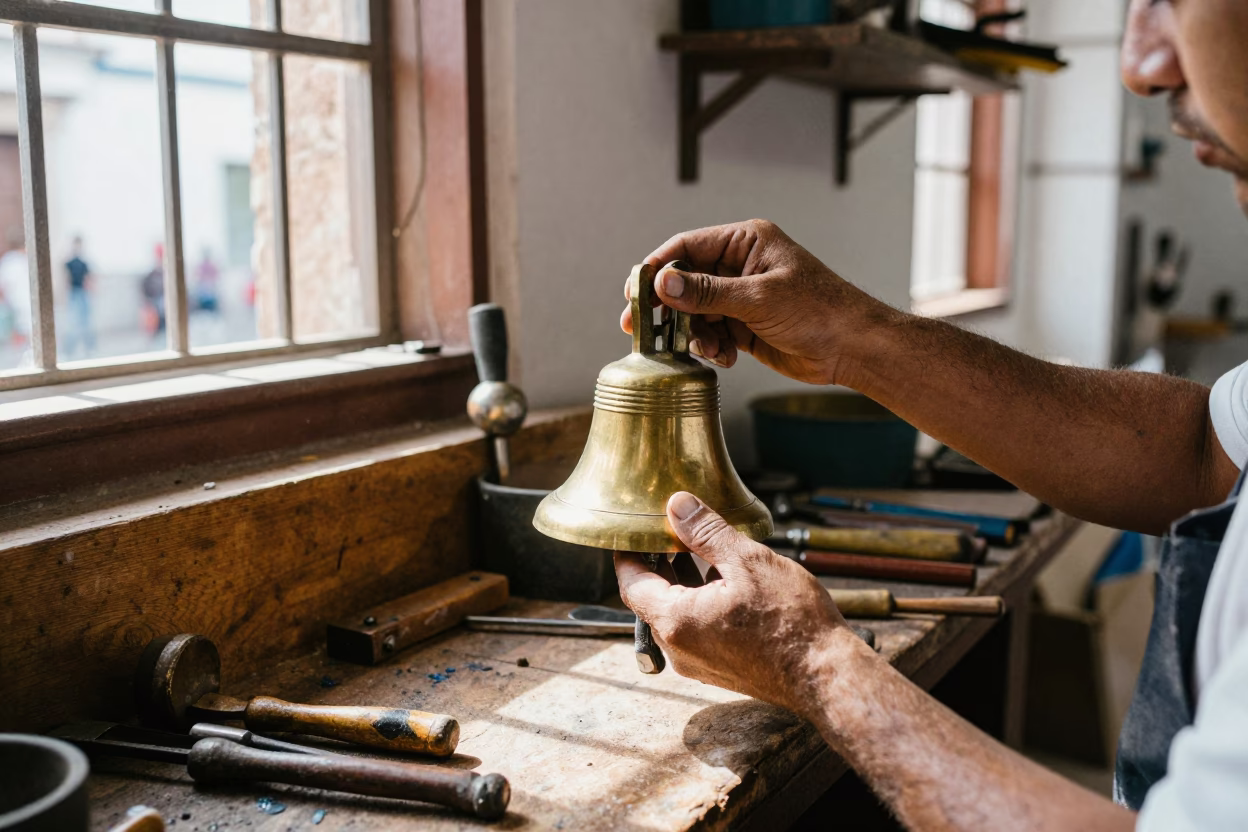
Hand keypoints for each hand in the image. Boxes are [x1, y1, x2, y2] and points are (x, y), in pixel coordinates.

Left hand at [615, 492, 863, 717]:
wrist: (827, 677)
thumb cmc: (792, 621)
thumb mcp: (748, 562)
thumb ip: (706, 532)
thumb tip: (677, 506)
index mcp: (676, 621)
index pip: (631, 583)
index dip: (628, 554)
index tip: (632, 531)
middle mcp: (679, 649)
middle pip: (651, 599)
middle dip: (658, 563)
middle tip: (670, 530)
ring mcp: (699, 664)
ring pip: (676, 614)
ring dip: (682, 582)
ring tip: (700, 548)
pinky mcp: (719, 670)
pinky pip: (696, 630)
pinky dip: (700, 602)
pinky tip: (724, 581)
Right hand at [620, 219, 879, 384]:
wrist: (853, 348)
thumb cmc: (820, 311)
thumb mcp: (759, 298)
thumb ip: (708, 292)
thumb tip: (663, 283)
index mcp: (746, 243)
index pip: (688, 247)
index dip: (658, 268)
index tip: (635, 291)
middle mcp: (740, 266)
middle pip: (685, 282)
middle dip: (667, 308)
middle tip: (641, 329)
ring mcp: (741, 297)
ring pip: (695, 313)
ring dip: (693, 334)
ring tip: (708, 350)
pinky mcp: (744, 326)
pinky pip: (711, 334)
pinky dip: (711, 347)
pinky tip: (725, 358)